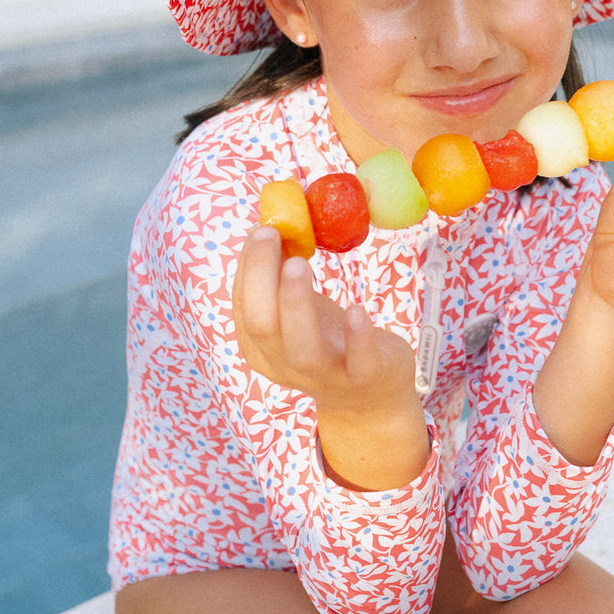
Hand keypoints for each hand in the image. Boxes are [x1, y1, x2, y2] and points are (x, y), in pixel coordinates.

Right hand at [232, 224, 427, 487]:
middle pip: (262, 327)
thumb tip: (274, 217)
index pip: (244, 306)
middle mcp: (285, 364)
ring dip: (296, 304)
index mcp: (262, 346)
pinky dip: (356, 336)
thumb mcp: (300, 308)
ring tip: (300, 263)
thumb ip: (283, 273)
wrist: (369, 396)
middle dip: (261, 278)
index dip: (248, 267)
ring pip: (302, 350)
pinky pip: (359, 363)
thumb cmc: (328, 338)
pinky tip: (355, 308)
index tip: (263, 227)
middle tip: (272, 234)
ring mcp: (326, 375)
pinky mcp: (365, 377)